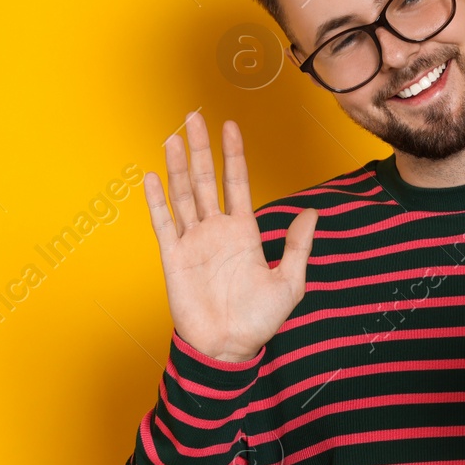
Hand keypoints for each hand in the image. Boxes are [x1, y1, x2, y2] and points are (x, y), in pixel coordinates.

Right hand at [143, 112, 318, 362]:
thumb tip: (312, 213)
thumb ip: (298, 246)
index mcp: (243, 231)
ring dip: (177, 165)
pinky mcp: (173, 257)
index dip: (233, 154)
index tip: (230, 126)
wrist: (227, 348)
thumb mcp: (290, 282)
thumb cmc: (258, 320)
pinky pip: (162, 222)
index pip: (236, 182)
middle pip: (204, 179)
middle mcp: (215, 230)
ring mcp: (192, 241)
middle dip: (200, 148)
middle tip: (194, 116)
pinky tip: (151, 176)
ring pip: (182, 194)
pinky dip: (155, 199)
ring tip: (173, 136)